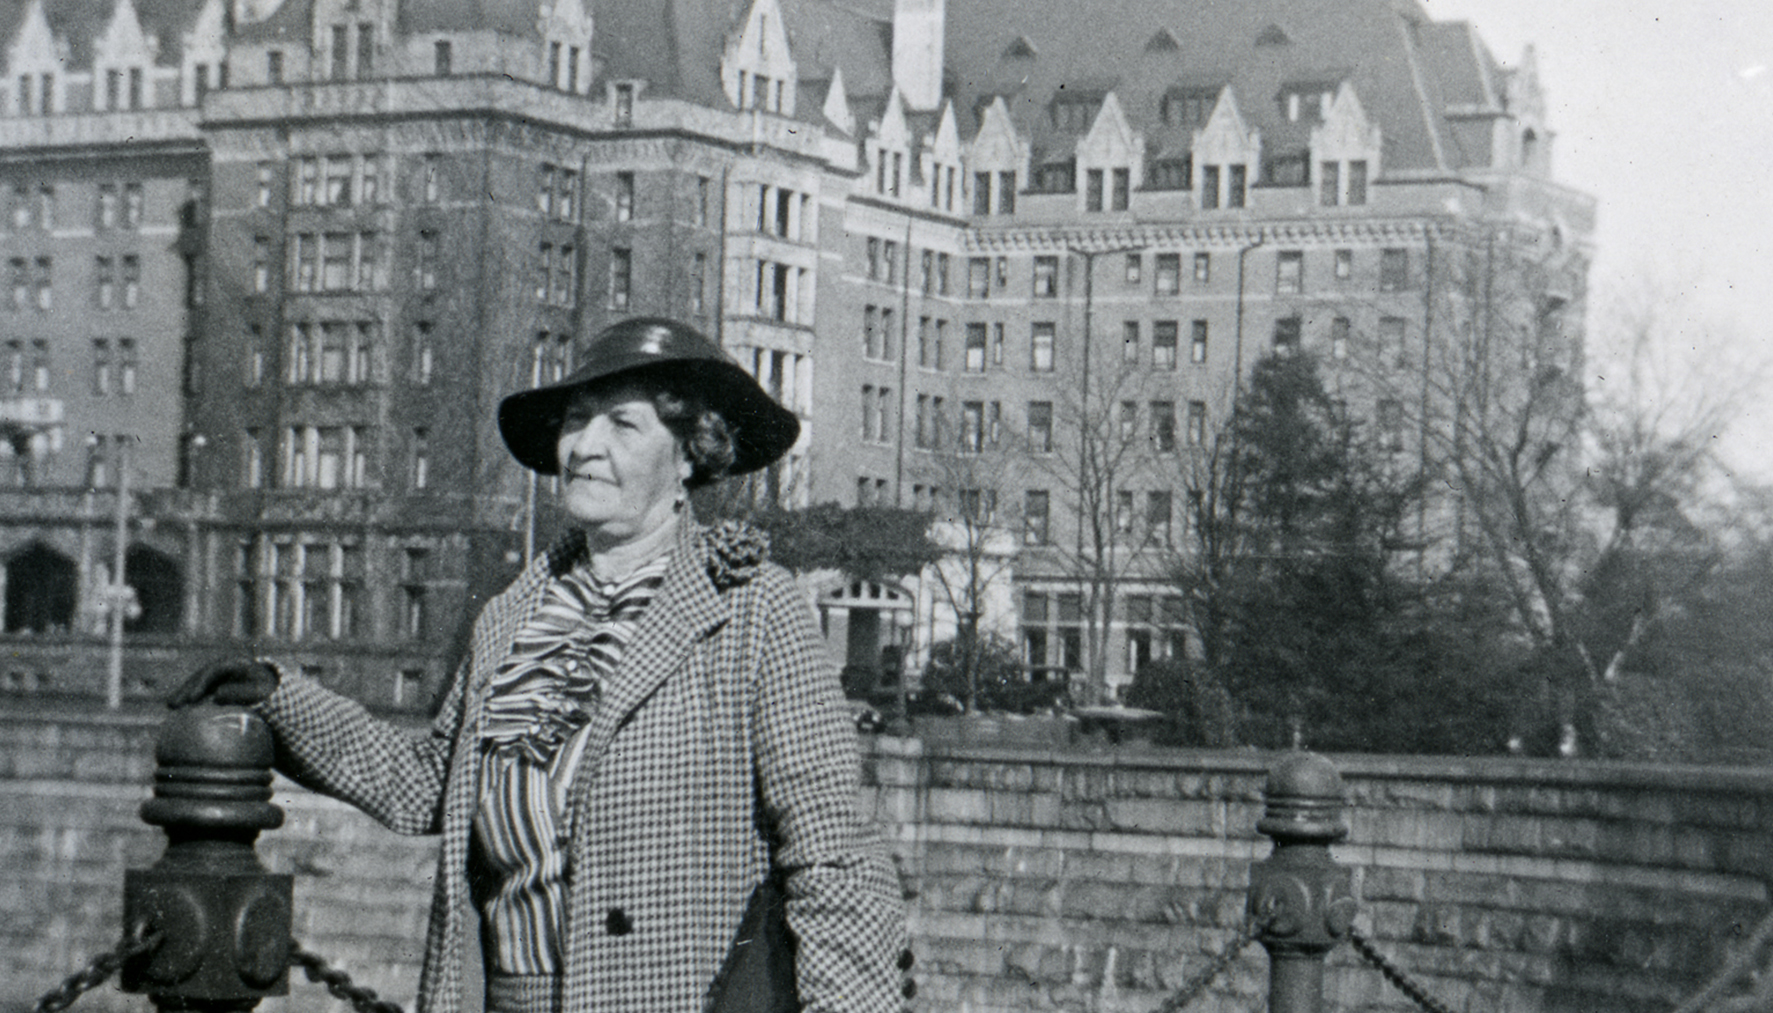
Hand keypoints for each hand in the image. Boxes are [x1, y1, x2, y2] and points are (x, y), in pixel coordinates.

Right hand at [166, 658, 280, 708]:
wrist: (272, 688)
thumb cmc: (268, 689)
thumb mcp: (259, 691)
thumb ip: (241, 692)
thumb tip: (217, 695)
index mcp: (235, 664)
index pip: (213, 671)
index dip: (200, 683)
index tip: (191, 698)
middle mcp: (224, 667)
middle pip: (201, 676)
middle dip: (186, 689)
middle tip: (173, 704)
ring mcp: (220, 675)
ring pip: (198, 682)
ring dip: (184, 693)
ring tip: (170, 707)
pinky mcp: (216, 684)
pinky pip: (201, 690)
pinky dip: (190, 699)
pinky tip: (179, 711)